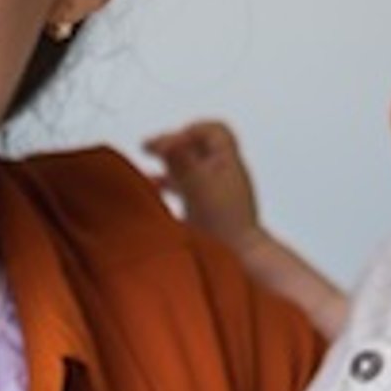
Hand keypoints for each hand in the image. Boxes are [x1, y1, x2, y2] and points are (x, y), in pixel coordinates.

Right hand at [142, 118, 267, 247]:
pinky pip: (186, 190)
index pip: (215, 131)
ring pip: (190, 169)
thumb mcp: (198, 187)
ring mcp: (216, 194)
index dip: (189, 129)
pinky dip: (168, 185)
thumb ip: (181, 161)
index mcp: (227, 164)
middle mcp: (224, 176)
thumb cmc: (226, 228)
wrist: (241, 261)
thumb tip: (167, 140)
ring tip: (149, 166)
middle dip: (173, 146)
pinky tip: (154, 190)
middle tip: (151, 148)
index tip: (169, 141)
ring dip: (169, 165)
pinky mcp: (208, 213)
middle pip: (199, 148)